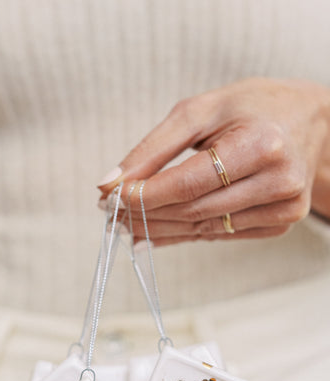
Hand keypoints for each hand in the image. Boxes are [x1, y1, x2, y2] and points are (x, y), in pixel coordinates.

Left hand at [97, 78, 329, 245]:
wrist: (310, 122)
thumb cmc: (253, 107)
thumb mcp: (202, 109)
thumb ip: (154, 146)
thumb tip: (109, 181)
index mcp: (261, 144)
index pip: (189, 183)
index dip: (145, 195)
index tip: (110, 196)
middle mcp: (279, 181)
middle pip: (194, 210)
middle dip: (145, 214)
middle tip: (110, 211)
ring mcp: (284, 208)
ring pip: (204, 229)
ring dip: (159, 230)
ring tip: (127, 225)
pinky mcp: (280, 223)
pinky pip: (221, 234)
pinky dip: (184, 234)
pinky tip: (157, 232)